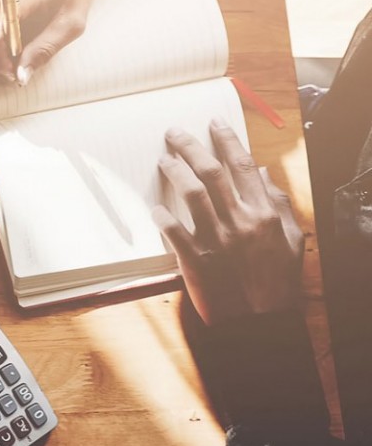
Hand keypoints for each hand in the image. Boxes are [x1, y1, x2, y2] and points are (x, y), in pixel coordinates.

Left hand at [152, 120, 303, 325]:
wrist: (262, 322)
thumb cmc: (277, 281)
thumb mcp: (291, 240)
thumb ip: (279, 204)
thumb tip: (262, 173)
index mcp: (264, 214)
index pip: (242, 167)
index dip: (227, 140)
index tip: (213, 123)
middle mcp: (240, 222)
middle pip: (211, 173)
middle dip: (191, 147)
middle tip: (174, 133)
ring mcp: (217, 240)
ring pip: (192, 195)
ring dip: (175, 172)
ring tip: (163, 159)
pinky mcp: (197, 261)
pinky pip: (174, 233)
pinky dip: (162, 218)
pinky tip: (154, 207)